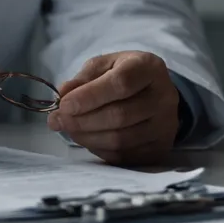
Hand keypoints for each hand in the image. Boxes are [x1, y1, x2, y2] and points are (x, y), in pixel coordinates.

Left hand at [49, 51, 180, 164]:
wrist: (155, 93)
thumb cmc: (125, 75)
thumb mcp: (104, 66)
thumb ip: (83, 79)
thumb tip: (63, 95)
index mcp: (149, 68)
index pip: (121, 83)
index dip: (89, 96)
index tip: (63, 105)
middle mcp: (164, 96)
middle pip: (120, 115)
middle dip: (82, 121)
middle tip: (57, 121)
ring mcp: (165, 125)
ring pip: (120, 139)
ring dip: (87, 137)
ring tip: (69, 129)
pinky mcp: (160, 147)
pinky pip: (124, 156)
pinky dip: (99, 150)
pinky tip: (88, 139)